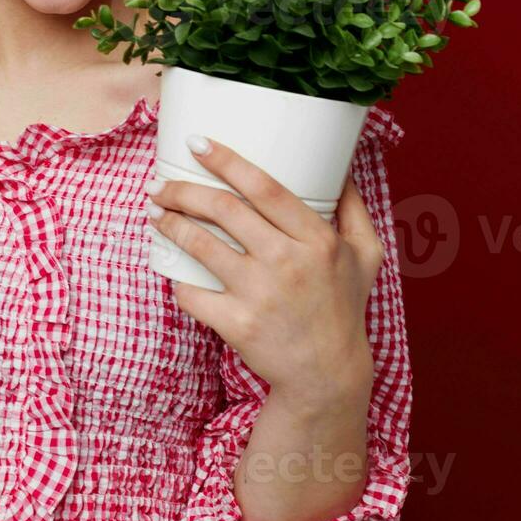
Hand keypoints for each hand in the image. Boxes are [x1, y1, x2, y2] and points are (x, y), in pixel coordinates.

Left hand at [146, 136, 383, 407]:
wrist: (327, 376)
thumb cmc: (342, 308)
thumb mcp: (365, 256)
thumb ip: (355, 209)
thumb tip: (342, 167)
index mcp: (318, 240)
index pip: (264, 188)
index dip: (226, 161)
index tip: (197, 144)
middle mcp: (288, 262)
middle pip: (223, 209)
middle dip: (182, 190)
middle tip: (160, 184)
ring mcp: (261, 295)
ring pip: (200, 244)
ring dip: (168, 223)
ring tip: (154, 211)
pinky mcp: (238, 324)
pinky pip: (191, 292)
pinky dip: (175, 278)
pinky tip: (167, 265)